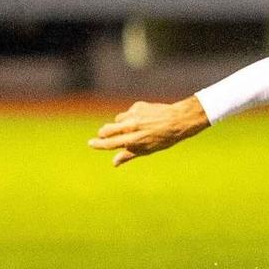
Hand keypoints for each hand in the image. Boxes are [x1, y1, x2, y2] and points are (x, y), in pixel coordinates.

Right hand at [88, 97, 209, 166]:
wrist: (178, 120)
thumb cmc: (164, 138)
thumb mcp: (148, 150)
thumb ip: (129, 155)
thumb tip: (114, 163)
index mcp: (135, 140)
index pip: (111, 143)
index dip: (99, 144)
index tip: (90, 143)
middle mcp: (132, 127)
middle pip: (107, 129)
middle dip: (103, 133)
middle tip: (103, 135)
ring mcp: (134, 115)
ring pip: (117, 120)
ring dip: (119, 125)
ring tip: (131, 129)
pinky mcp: (137, 106)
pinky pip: (127, 113)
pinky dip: (130, 117)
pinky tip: (141, 119)